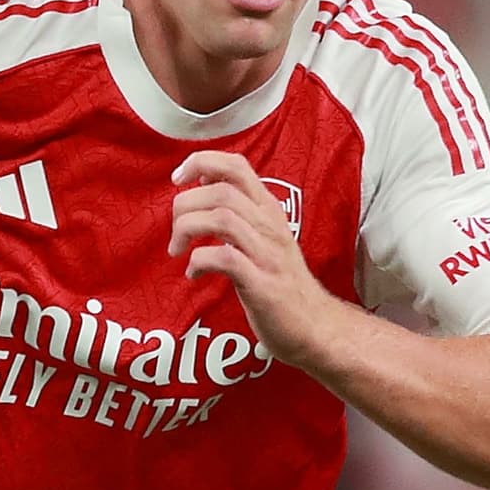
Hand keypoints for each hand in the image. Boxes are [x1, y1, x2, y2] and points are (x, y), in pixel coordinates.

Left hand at [168, 149, 340, 370]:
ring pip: (221, 218)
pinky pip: (225, 258)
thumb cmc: (283, 283)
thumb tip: (205, 181)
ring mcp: (267, 254)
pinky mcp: (262, 284)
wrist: (315, 327)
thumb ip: (238, 210)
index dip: (201, 162)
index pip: (235, 165)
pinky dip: (200, 261)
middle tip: (175, 230)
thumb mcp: (263, 236)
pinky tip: (194, 273)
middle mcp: (269, 226)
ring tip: (177, 249)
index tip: (178, 178)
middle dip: (185, 204)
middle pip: (221, 190)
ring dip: (188, 229)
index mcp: (268, 210)